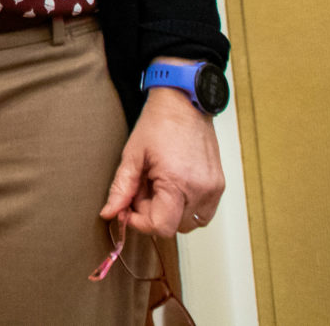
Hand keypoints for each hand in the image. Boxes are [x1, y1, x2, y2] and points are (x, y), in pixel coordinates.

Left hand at [101, 83, 225, 237]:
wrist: (184, 103)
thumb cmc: (158, 124)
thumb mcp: (132, 155)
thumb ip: (121, 189)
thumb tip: (110, 213)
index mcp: (176, 182)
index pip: (161, 227)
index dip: (140, 223)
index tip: (129, 209)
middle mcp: (200, 190)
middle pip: (173, 226)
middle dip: (153, 214)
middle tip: (143, 189)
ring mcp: (213, 189)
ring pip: (189, 223)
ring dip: (171, 213)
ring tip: (159, 186)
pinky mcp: (219, 186)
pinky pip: (203, 212)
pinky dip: (187, 207)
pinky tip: (174, 186)